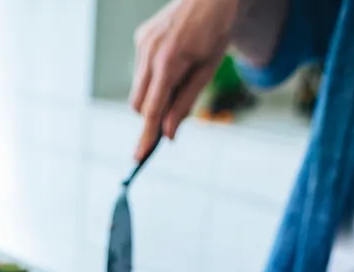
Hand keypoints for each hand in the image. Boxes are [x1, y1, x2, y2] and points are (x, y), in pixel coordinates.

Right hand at [129, 0, 243, 159]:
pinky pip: (140, 72)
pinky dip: (153, 78)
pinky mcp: (140, 38)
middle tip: (174, 111)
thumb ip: (184, 104)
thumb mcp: (207, 71)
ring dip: (154, 95)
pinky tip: (172, 60)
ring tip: (179, 76)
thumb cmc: (215, 32)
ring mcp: (142, 43)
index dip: (146, 136)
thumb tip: (168, 134)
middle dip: (152, 115)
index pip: (153, 110)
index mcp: (169, 62)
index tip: (138, 157)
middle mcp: (150, 52)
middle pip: (139, 105)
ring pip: (138, 90)